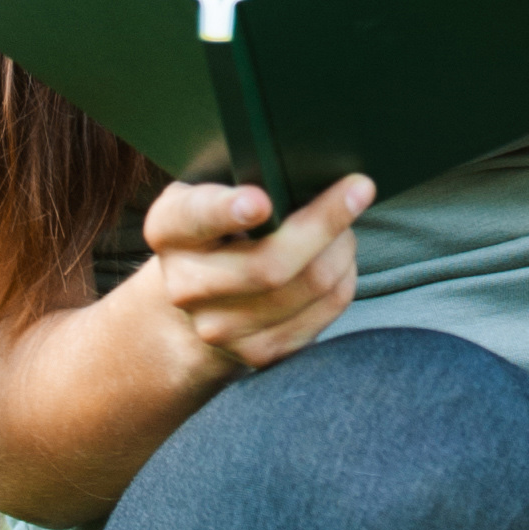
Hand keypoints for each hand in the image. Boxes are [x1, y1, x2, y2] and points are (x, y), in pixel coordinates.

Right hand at [142, 174, 373, 385]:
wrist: (202, 296)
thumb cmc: (222, 226)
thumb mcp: (216, 191)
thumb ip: (248, 180)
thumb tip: (315, 176)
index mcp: (170, 229)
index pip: (196, 217)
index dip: (228, 210)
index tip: (261, 200)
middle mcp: (186, 285)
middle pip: (270, 264)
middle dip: (326, 223)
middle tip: (358, 189)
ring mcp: (219, 328)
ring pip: (310, 285)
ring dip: (342, 248)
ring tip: (345, 226)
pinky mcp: (258, 353)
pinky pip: (327, 309)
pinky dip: (345, 276)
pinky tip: (339, 259)